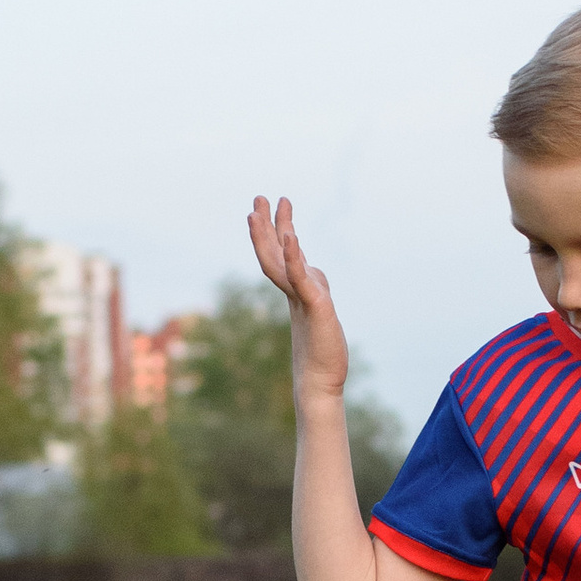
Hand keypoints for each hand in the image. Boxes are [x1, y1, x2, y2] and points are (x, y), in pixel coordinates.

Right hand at [247, 195, 350, 397]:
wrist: (320, 383)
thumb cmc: (322, 353)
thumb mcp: (321, 312)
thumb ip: (315, 292)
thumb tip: (315, 280)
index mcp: (296, 290)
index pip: (280, 255)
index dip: (273, 231)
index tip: (272, 207)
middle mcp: (294, 291)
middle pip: (273, 252)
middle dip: (265, 224)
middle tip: (258, 197)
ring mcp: (302, 298)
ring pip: (279, 261)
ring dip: (269, 233)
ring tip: (260, 209)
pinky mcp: (316, 307)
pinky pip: (301, 278)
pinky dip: (294, 257)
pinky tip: (290, 238)